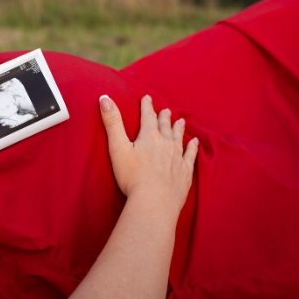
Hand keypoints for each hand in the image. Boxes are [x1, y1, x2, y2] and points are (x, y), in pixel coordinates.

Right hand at [99, 94, 197, 213]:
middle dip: (163, 117)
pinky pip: (191, 155)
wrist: (154, 201)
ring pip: (179, 138)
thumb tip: (104, 98)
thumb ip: (112, 122)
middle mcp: (166, 144)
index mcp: (149, 137)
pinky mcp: (185, 172)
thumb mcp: (117, 148)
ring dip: (178, 128)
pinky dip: (193, 147)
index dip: (146, 106)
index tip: (147, 98)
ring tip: (180, 121)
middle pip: (165, 126)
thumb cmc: (132, 176)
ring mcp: (177, 157)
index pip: (148, 117)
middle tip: (165, 110)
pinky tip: (194, 142)